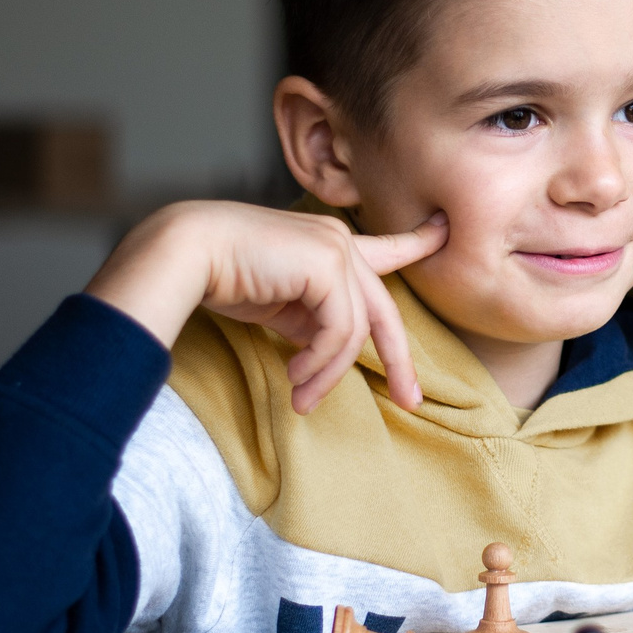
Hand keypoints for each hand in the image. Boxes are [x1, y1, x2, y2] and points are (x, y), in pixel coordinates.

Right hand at [85, 201, 447, 412]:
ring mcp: (336, 249)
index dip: (417, 243)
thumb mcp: (279, 303)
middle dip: (399, 360)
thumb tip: (328, 358)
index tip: (444, 231)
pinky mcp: (327, 264)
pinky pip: (340, 332)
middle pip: (384, 311)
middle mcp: (340, 240)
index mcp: (329, 244)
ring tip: (301, 396)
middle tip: (409, 400)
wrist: (187, 253)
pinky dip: (319, 362)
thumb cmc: (223, 275)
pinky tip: (294, 375)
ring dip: (327, 373)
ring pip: (355, 331)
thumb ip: (312, 320)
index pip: (385, 248)